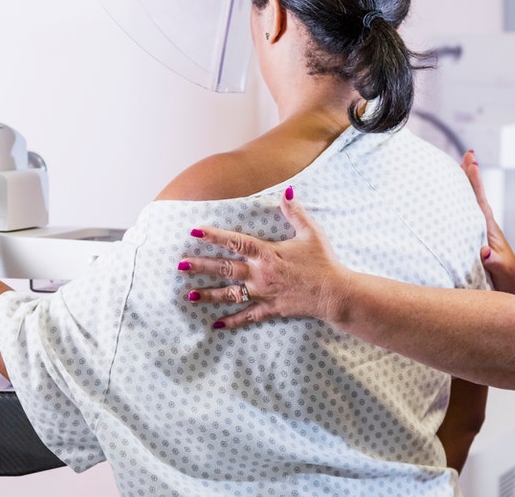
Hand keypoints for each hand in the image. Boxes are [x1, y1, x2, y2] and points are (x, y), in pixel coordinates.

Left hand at [180, 188, 350, 328]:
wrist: (334, 293)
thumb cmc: (323, 261)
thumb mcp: (311, 232)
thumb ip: (295, 212)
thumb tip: (287, 191)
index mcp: (267, 253)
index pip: (235, 242)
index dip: (214, 236)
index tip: (195, 231)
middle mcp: (260, 274)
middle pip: (225, 269)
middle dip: (201, 266)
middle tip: (181, 265)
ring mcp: (263, 293)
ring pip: (230, 294)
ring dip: (209, 294)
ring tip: (189, 295)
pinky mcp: (270, 308)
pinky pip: (247, 316)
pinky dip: (232, 321)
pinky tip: (216, 324)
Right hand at [460, 150, 514, 291]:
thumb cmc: (509, 279)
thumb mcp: (502, 271)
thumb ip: (495, 262)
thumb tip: (486, 252)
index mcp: (490, 229)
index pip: (481, 202)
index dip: (476, 182)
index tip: (473, 163)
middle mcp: (485, 227)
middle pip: (475, 196)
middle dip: (470, 176)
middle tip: (468, 154)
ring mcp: (480, 232)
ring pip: (469, 204)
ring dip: (464, 186)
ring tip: (457, 167)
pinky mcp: (474, 239)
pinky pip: (464, 217)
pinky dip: (457, 204)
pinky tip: (449, 200)